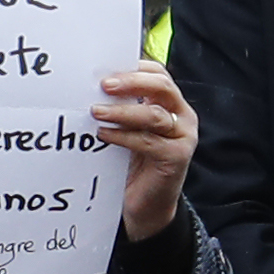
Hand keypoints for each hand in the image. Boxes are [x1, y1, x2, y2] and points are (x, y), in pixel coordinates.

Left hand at [93, 64, 197, 238]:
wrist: (145, 205)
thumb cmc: (132, 164)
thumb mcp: (126, 129)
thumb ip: (120, 109)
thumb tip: (90, 88)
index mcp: (170, 103)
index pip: (158, 74)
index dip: (134, 68)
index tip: (105, 69)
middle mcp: (182, 116)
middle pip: (162, 87)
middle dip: (131, 82)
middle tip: (103, 85)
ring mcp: (183, 136)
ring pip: (154, 114)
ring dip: (122, 111)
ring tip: (96, 112)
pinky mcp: (177, 157)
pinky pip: (149, 141)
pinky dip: (124, 136)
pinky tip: (103, 135)